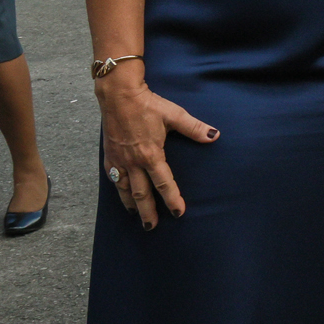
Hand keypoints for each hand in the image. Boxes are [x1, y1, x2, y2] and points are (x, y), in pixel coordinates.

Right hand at [95, 74, 219, 228]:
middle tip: (151, 227)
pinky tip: (122, 194)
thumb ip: (194, 128)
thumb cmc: (148, 104)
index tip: (178, 213)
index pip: (164, 183)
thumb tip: (214, 135)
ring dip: (131, 204)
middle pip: (141, 194)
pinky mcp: (109, 155)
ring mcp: (119, 160)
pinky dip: (118, 189)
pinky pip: (113, 178)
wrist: (118, 95)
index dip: (172, 199)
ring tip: (135, 216)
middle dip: (147, 212)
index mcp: (151, 155)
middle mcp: (133, 162)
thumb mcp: (174, 114)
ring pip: (125, 189)